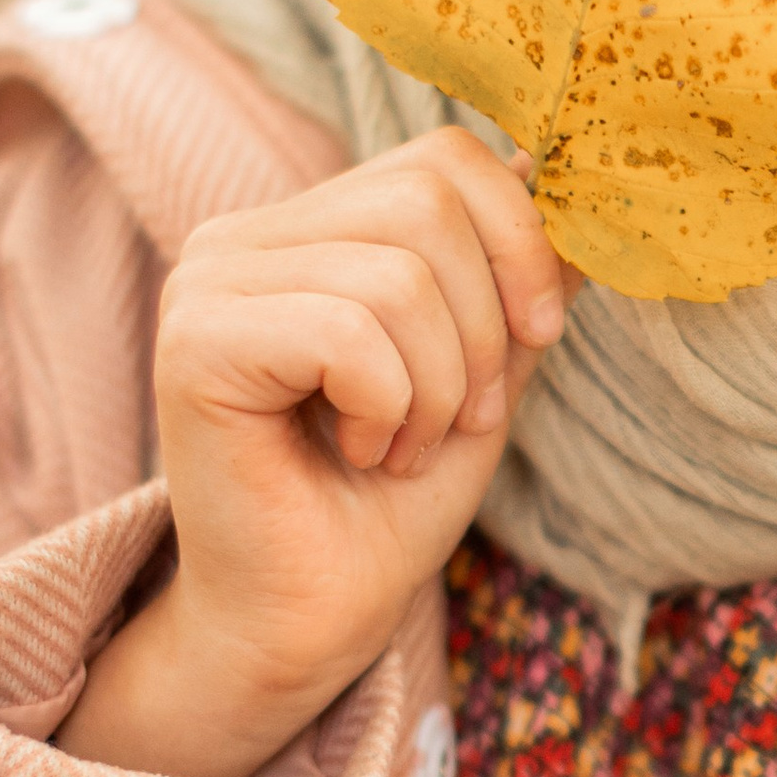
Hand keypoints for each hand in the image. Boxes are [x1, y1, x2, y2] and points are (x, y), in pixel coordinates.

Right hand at [58, 131, 572, 776]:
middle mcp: (246, 235)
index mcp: (310, 227)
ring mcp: (210, 281)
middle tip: (458, 418)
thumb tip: (580, 189)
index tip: (538, 337)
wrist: (311, 619)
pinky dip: (387, 407)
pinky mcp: (195, 341)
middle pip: (427, 202)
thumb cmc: (387, 506)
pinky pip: (348, 332)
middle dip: (482, 326)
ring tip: (400, 444)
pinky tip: (357, 452)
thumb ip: (519, 282)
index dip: (521, 240)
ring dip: (437, 385)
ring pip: (397, 273)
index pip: (446, 157)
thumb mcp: (485, 374)